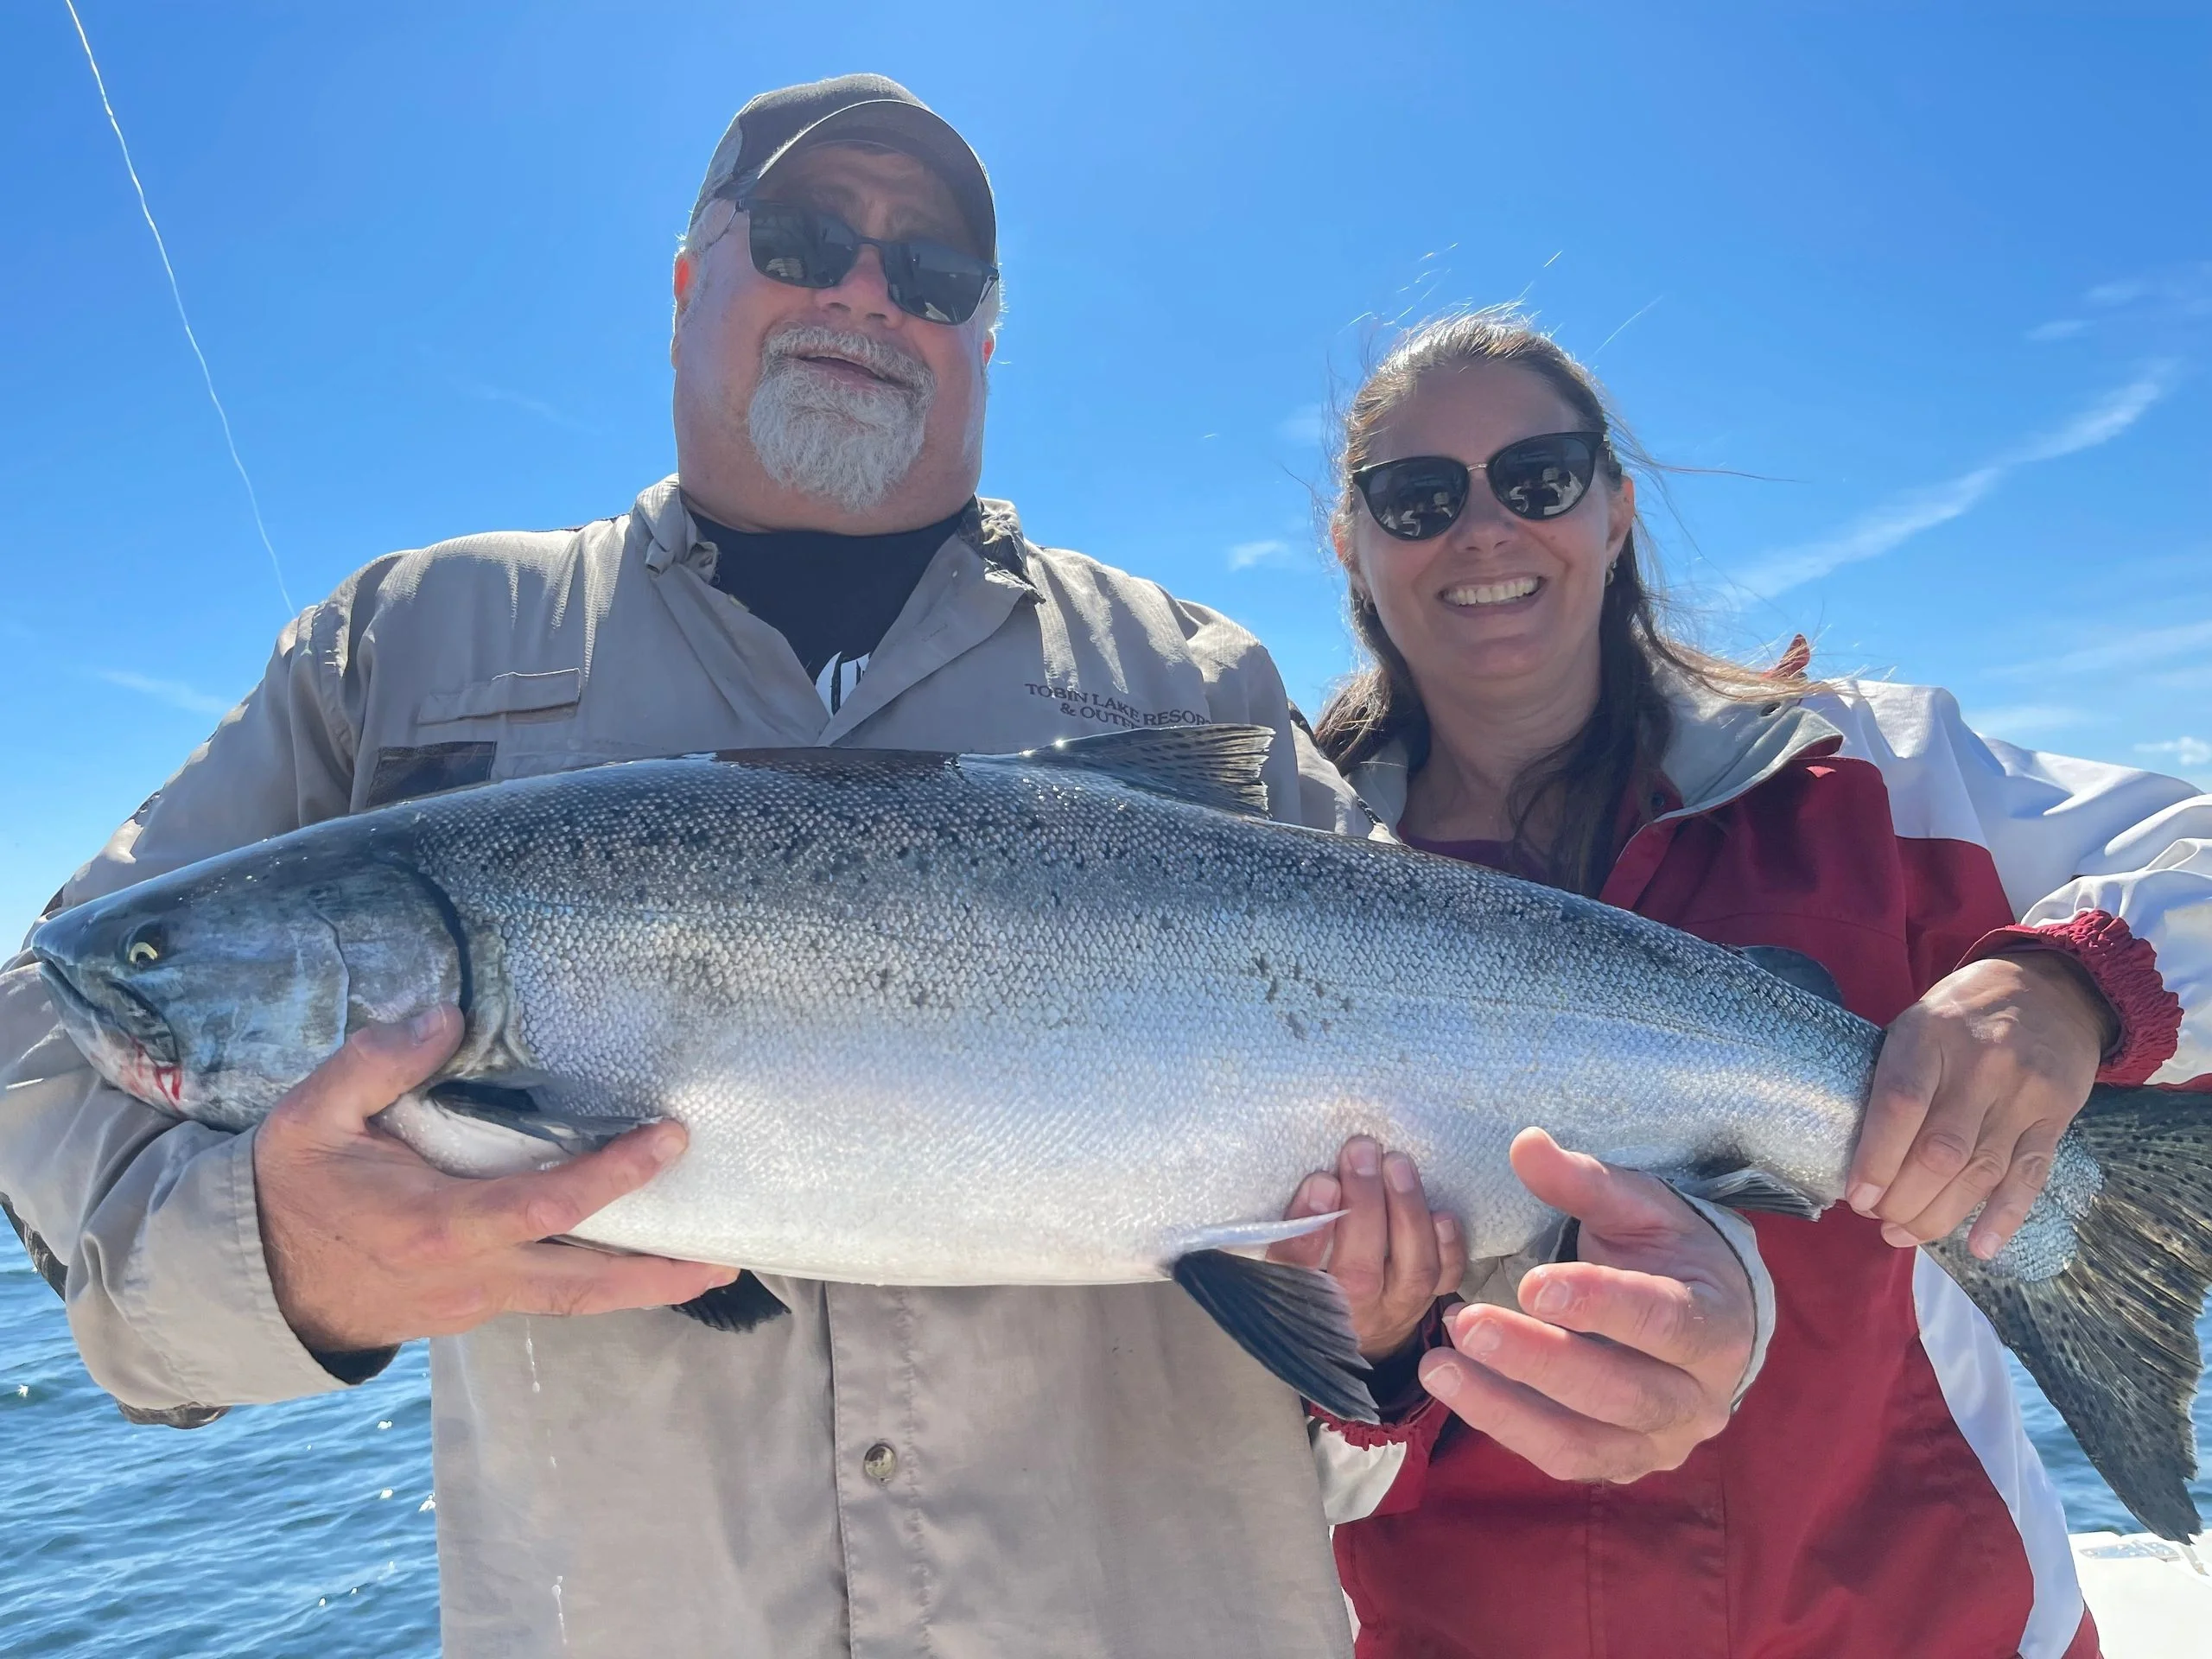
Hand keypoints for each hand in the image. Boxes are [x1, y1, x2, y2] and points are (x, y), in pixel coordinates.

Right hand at [253, 1007, 736, 1352]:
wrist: (254, 1278)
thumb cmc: (291, 1186)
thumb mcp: (312, 1114)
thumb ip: (377, 1063)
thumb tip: (447, 1017)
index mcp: (438, 1226)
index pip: (546, 1208)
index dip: (614, 1180)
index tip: (671, 1143)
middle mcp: (469, 1276)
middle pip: (585, 1284)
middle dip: (661, 1273)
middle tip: (731, 1256)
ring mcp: (473, 1301)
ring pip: (574, 1300)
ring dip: (644, 1286)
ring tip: (711, 1267)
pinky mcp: (472, 1307)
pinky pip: (550, 1295)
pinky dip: (599, 1280)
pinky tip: (638, 1255)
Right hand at [1268, 1136, 1465, 1359]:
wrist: (1352, 1325)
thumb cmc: (1312, 1274)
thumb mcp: (1286, 1257)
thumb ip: (1293, 1223)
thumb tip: (1320, 1175)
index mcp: (1299, 1298)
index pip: (1297, 1268)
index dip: (1309, 1226)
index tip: (1322, 1181)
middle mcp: (1350, 1311)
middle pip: (1358, 1271)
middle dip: (1364, 1205)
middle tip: (1362, 1151)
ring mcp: (1394, 1310)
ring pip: (1411, 1272)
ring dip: (1407, 1212)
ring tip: (1397, 1164)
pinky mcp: (1426, 1301)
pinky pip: (1445, 1281)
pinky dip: (1449, 1249)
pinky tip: (1442, 1214)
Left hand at [1419, 1129, 1752, 1482]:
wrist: (1705, 1319)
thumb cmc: (1670, 1254)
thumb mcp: (1641, 1207)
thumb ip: (1586, 1182)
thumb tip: (1525, 1145)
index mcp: (1716, 1325)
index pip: (1664, 1321)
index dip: (1600, 1305)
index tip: (1532, 1283)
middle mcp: (1697, 1400)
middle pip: (1620, 1393)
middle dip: (1539, 1361)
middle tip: (1468, 1323)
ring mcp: (1659, 1444)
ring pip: (1584, 1445)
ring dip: (1505, 1409)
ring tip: (1438, 1366)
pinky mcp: (1620, 1465)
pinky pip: (1560, 1459)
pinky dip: (1505, 1427)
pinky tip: (1456, 1387)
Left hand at [1848, 952, 2111, 1257]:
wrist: (2050, 989)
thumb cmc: (1961, 1013)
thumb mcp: (1916, 1022)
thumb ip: (1893, 1077)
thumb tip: (1857, 1156)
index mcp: (1929, 1034)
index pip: (1899, 1105)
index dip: (1876, 1159)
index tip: (1858, 1198)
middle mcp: (1979, 1063)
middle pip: (1940, 1151)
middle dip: (1905, 1199)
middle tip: (1882, 1222)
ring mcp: (2022, 1091)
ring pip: (1981, 1171)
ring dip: (1941, 1215)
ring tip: (1908, 1236)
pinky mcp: (2056, 1115)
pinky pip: (2030, 1175)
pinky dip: (2004, 1217)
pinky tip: (1979, 1247)